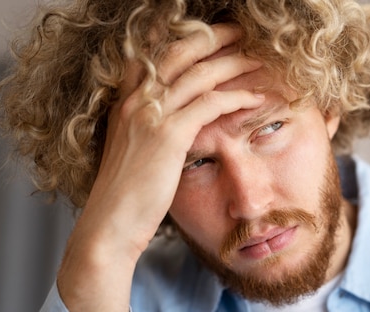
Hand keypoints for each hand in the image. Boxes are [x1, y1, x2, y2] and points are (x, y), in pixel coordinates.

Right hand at [57, 24, 264, 311]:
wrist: (110, 223)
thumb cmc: (127, 195)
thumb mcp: (133, 152)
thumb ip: (150, 130)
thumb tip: (177, 123)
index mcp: (126, 101)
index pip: (154, 54)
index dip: (184, 38)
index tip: (212, 33)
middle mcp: (136, 100)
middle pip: (181, 52)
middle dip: (215, 37)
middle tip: (242, 31)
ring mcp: (150, 115)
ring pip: (200, 74)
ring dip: (234, 63)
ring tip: (260, 58)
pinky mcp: (168, 135)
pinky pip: (211, 105)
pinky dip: (237, 98)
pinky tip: (256, 98)